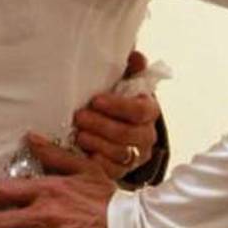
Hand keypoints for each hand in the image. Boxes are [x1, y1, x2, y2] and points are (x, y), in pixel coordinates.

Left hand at [70, 50, 160, 178]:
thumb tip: (135, 55)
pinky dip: (97, 163)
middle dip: (102, 125)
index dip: (119, 106)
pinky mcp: (122, 171)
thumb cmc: (116, 103)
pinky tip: (83, 154)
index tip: (96, 100)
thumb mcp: (123, 84)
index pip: (141, 110)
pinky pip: (113, 171)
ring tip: (78, 134)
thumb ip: (130, 69)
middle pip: (128, 134)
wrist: (116, 131)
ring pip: (120, 153)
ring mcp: (135, 156)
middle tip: (80, 117)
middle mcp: (146, 135)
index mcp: (149, 111)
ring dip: (97, 143)